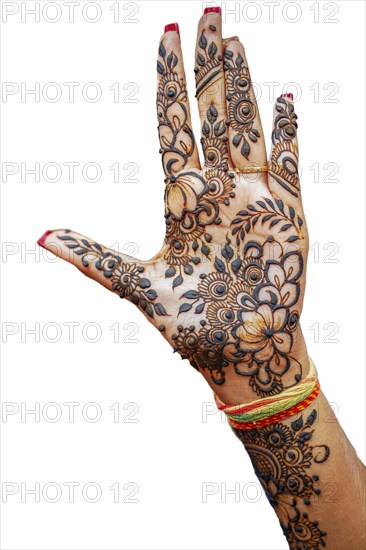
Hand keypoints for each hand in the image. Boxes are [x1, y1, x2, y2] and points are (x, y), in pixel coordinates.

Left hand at [38, 9, 308, 403]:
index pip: (173, 129)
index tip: (165, 40)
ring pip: (246, 130)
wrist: (239, 352)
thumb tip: (41, 235)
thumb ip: (95, 258)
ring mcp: (252, 200)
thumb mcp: (137, 287)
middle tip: (206, 15)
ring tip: (234, 43)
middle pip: (211, 117)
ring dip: (242, 87)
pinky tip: (286, 101)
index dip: (169, 86)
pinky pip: (289, 164)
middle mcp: (216, 192)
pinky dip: (287, 134)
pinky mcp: (286, 215)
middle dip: (208, 68)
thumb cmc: (191, 327)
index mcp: (181, 203)